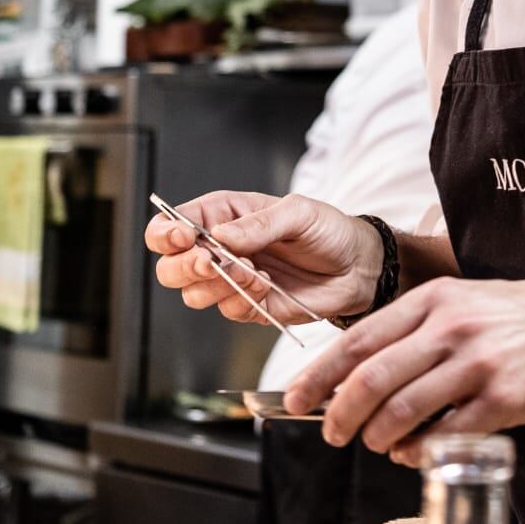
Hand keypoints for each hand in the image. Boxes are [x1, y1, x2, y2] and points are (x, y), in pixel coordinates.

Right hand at [147, 191, 381, 325]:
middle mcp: (219, 250)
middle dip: (185, 266)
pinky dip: (243, 299)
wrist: (358, 266)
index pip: (170, 226)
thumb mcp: (299, 213)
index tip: (184, 238)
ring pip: (193, 294)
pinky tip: (266, 285)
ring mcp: (231, 281)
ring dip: (218, 284)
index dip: (166, 234)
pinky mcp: (249, 306)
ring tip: (253, 271)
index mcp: (222, 216)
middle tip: (211, 262)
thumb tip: (220, 237)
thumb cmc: (328, 230)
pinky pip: (228, 310)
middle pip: (170, 267)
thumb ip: (259, 223)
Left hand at [286, 274, 524, 463]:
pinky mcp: (505, 398)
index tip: (296, 398)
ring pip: (403, 410)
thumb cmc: (523, 318)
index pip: (360, 339)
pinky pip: (446, 435)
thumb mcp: (464, 303)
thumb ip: (416, 333)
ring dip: (379, 437)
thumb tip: (360, 376)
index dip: (320, 373)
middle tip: (332, 434)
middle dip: (340, 414)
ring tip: (378, 444)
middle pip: (372, 378)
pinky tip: (416, 453)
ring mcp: (479, 363)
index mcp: (434, 300)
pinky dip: (420, 451)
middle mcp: (452, 327)